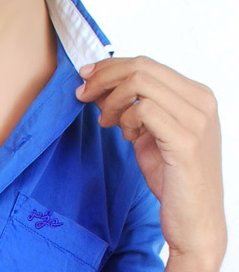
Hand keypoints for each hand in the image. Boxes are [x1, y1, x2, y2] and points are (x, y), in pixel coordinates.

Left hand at [76, 57, 225, 271]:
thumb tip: (94, 81)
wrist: (194, 221)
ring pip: (139, 82)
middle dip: (104, 77)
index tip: (85, 75)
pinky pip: (143, 109)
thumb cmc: (172, 176)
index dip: (110, 65)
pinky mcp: (187, 141)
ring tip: (108, 122)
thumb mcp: (145, 130)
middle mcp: (202, 102)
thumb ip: (127, 104)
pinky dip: (125, 118)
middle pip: (141, 66)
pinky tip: (126, 136)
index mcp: (196, 95)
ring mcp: (198, 120)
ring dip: (112, 99)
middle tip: (83, 94)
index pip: (146, 62)